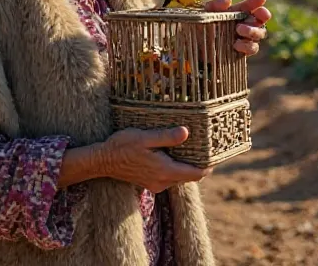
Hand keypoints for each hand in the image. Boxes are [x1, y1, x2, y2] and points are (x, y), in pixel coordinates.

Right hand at [96, 127, 212, 192]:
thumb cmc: (122, 146)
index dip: (208, 165)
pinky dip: (175, 167)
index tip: (216, 154)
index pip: (196, 174)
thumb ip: (166, 137)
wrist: (102, 161)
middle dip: (198, 164)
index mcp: (165, 171)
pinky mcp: (150, 182)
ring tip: (190, 147)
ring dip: (186, 165)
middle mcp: (163, 182)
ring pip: (179, 177)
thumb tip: (186, 133)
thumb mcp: (144, 137)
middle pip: (190, 176)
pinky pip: (169, 177)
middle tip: (206, 147)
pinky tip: (172, 153)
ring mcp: (156, 184)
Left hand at [204, 0, 270, 55]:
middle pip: (262, 19)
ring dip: (253, 30)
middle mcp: (245, 24)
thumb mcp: (205, 14)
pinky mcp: (243, 52)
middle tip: (256, 14)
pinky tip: (236, 44)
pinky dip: (247, 45)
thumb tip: (228, 1)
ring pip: (260, 33)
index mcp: (237, 13)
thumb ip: (214, 5)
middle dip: (262, 15)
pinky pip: (253, 48)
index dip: (257, 1)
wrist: (195, 49)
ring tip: (239, 29)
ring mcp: (246, 38)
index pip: (251, 6)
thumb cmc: (202, 27)